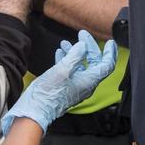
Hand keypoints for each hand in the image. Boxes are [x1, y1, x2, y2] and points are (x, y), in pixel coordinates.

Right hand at [0, 30, 116, 135]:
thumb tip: (83, 45)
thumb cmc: (49, 94)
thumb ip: (75, 56)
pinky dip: (67, 59)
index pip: (106, 66)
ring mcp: (75, 86)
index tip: (109, 42)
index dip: (109, 53)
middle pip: (93, 62)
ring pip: (80, 65)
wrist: (35, 109)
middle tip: (82, 35)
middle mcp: (85, 84)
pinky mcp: (65, 87)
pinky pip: (70, 70)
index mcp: (89, 81)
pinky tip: (60, 52)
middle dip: (88, 47)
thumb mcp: (63, 70)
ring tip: (66, 42)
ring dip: (75, 52)